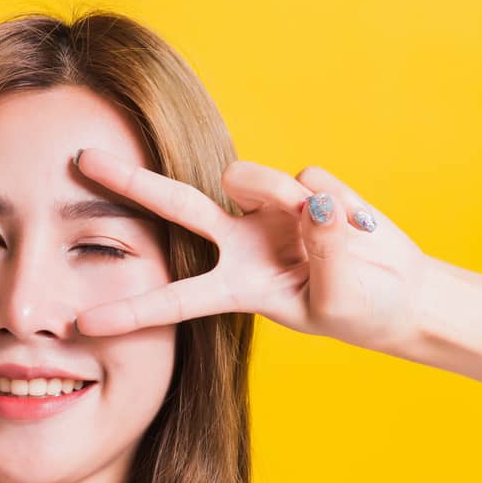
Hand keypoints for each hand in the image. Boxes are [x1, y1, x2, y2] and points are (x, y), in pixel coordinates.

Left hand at [71, 147, 433, 353]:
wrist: (400, 295)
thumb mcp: (337, 299)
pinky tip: (355, 223)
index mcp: (235, 288)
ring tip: (335, 232)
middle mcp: (241, 244)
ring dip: (284, 195)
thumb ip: (322, 249)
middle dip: (130, 182)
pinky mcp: (305, 188)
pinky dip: (341, 202)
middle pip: (176, 206)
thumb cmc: (359, 309)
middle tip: (81, 159)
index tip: (81, 323)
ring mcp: (271, 212)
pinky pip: (314, 179)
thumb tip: (311, 202)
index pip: (174, 300)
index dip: (130, 311)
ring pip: (254, 179)